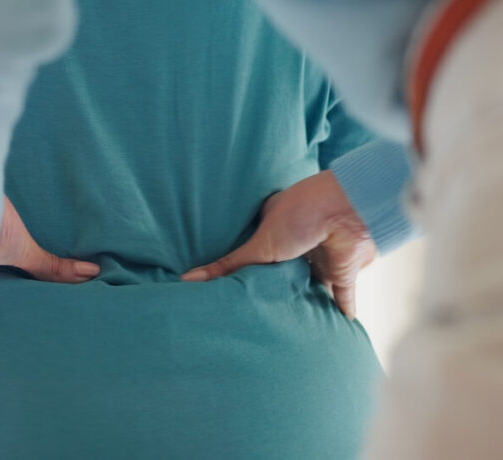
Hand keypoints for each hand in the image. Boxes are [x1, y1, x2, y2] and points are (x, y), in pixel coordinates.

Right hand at [181, 171, 376, 319]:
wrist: (345, 209)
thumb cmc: (299, 215)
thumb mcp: (257, 245)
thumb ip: (228, 266)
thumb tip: (188, 279)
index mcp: (277, 230)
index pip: (260, 254)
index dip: (251, 270)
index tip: (237, 289)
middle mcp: (300, 244)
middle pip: (286, 272)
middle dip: (279, 289)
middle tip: (264, 312)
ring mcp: (323, 257)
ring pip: (313, 285)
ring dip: (308, 300)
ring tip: (296, 323)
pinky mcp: (345, 270)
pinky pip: (344, 295)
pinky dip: (343, 309)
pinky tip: (339, 325)